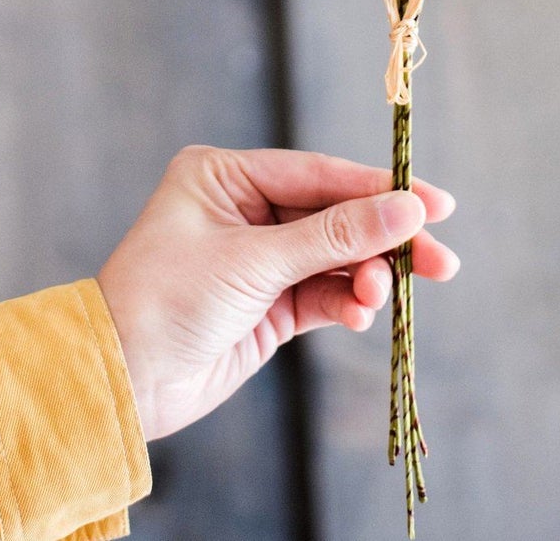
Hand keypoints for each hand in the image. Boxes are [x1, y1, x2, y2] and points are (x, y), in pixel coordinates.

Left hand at [96, 145, 458, 441]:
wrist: (119, 384)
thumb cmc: (167, 301)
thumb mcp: (254, 261)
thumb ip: (336, 235)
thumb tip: (408, 209)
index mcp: (226, 176)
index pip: (319, 174)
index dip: (379, 188)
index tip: (434, 203)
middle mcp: (244, 209)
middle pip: (335, 215)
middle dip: (384, 238)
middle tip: (440, 259)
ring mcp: (258, 258)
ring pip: (335, 258)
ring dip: (366, 276)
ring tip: (382, 295)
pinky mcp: (267, 305)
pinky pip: (322, 294)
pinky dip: (346, 303)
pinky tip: (359, 314)